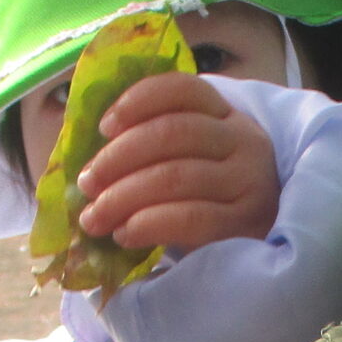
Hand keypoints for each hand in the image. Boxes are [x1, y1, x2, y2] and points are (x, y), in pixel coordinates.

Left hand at [74, 73, 278, 252]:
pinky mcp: (246, 223)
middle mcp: (244, 141)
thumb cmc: (208, 200)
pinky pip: (191, 218)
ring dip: (123, 196)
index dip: (138, 101)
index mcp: (225, 115)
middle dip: (118, 158)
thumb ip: (153, 148)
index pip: (183, 90)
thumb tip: (89, 162)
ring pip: (175, 176)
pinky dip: (149, 223)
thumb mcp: (189, 161)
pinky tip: (125, 234)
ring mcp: (249, 181)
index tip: (104, 127)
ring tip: (95, 218)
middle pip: (172, 133)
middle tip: (86, 185)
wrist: (255, 250)